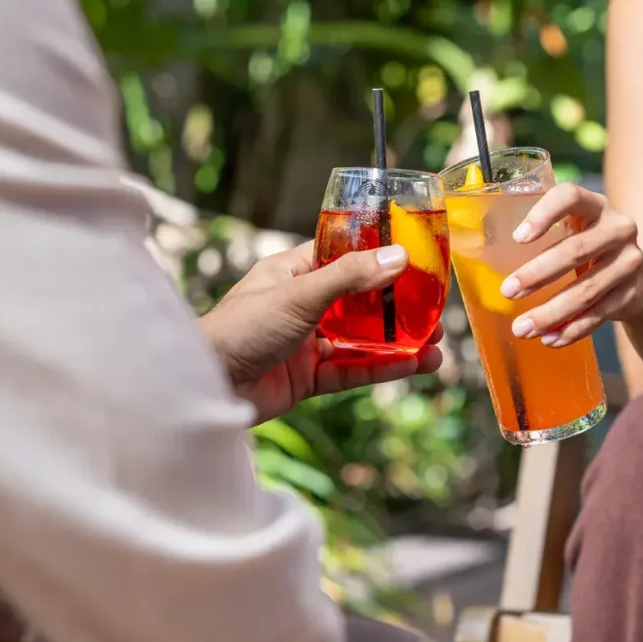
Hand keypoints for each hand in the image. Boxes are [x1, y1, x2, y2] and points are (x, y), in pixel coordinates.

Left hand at [200, 241, 443, 423]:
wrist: (206, 386)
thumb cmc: (241, 328)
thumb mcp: (299, 295)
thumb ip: (351, 278)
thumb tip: (399, 257)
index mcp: (294, 272)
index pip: (344, 255)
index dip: (380, 256)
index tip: (418, 259)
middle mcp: (303, 304)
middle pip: (361, 302)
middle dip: (399, 308)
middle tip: (436, 312)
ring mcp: (307, 341)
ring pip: (362, 340)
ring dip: (399, 343)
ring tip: (437, 347)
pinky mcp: (308, 376)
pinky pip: (352, 370)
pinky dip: (382, 369)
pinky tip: (413, 366)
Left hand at [498, 183, 642, 346]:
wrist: (639, 281)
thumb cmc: (587, 250)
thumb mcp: (573, 231)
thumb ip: (539, 234)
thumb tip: (474, 253)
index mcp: (594, 205)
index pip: (570, 196)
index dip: (544, 214)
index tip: (517, 238)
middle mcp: (618, 228)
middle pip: (576, 251)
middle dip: (538, 274)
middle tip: (507, 292)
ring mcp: (629, 262)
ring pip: (587, 290)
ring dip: (551, 312)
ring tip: (522, 328)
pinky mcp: (632, 294)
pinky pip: (599, 315)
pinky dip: (572, 330)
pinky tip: (550, 339)